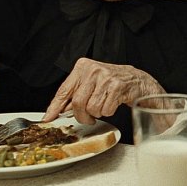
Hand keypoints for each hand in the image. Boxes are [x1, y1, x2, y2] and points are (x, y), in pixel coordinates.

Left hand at [44, 57, 165, 124]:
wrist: (138, 81)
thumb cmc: (113, 83)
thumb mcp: (91, 83)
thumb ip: (75, 95)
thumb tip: (59, 111)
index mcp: (83, 67)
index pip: (64, 90)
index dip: (55, 107)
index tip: (48, 118)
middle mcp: (93, 69)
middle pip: (77, 103)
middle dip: (82, 116)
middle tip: (88, 117)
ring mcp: (106, 77)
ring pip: (92, 108)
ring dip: (98, 113)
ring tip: (104, 105)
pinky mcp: (117, 86)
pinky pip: (106, 110)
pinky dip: (109, 112)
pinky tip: (113, 103)